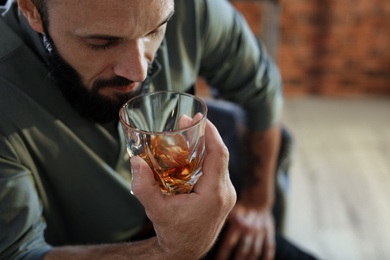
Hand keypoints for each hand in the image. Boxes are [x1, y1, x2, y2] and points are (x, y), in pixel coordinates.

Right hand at [131, 119, 236, 258]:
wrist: (185, 252)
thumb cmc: (172, 232)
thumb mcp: (155, 210)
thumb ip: (143, 187)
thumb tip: (136, 161)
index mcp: (214, 194)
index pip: (219, 155)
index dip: (212, 134)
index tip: (201, 119)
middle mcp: (225, 192)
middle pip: (220, 156)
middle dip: (205, 135)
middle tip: (188, 121)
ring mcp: (226, 194)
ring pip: (219, 163)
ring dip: (206, 146)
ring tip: (189, 133)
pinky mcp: (223, 196)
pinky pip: (217, 171)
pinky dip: (206, 158)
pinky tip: (193, 152)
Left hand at [216, 201, 274, 259]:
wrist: (257, 199)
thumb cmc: (239, 207)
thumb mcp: (230, 209)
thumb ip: (223, 218)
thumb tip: (206, 225)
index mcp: (238, 223)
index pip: (229, 244)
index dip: (222, 255)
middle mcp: (249, 228)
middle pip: (242, 250)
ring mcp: (260, 231)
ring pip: (254, 251)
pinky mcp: (269, 232)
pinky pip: (269, 246)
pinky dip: (267, 256)